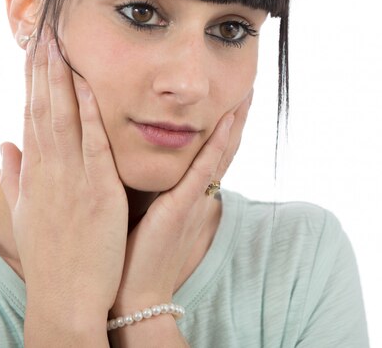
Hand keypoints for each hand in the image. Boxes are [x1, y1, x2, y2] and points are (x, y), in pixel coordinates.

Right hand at [0, 31, 127, 341]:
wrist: (65, 299)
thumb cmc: (49, 257)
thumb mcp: (24, 214)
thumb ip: (14, 175)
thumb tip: (3, 143)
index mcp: (34, 173)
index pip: (30, 115)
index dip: (31, 81)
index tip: (33, 51)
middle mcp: (47, 169)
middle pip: (42, 109)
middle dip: (42, 69)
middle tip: (43, 31)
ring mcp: (70, 178)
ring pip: (62, 118)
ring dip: (59, 79)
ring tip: (58, 43)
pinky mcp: (97, 190)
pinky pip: (91, 143)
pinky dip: (88, 112)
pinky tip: (87, 84)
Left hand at [111, 89, 253, 312]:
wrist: (134, 294)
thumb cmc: (135, 254)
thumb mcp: (148, 213)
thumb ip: (154, 190)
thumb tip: (144, 165)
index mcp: (187, 194)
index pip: (209, 153)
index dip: (223, 125)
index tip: (229, 97)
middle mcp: (196, 194)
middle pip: (222, 149)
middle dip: (236, 118)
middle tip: (247, 86)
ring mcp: (191, 200)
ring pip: (218, 153)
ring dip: (234, 123)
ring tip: (245, 93)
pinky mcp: (181, 208)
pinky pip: (202, 171)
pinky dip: (216, 146)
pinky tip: (225, 122)